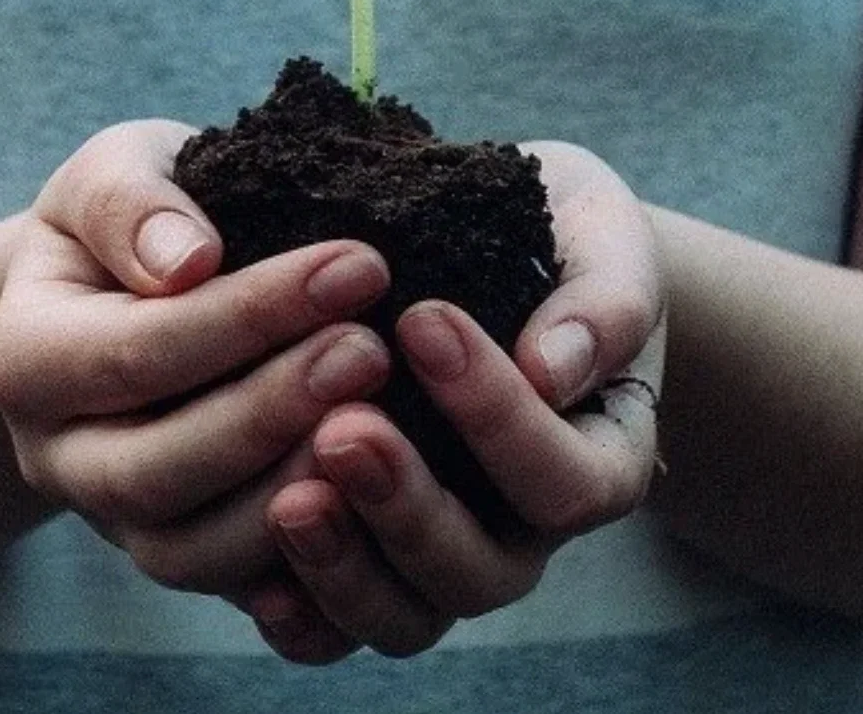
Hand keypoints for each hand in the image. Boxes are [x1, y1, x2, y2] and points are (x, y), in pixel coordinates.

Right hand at [0, 120, 393, 600]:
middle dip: (271, 412)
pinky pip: (237, 589)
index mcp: (27, 358)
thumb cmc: (135, 215)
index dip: (249, 315)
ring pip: (191, 552)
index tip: (358, 264)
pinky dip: (305, 566)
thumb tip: (187, 260)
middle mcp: (59, 455)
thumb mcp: (115, 170)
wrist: (130, 284)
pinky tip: (376, 509)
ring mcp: (117, 518)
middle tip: (372, 350)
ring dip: (291, 493)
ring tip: (383, 423)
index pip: (136, 351)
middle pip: (154, 471)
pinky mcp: (182, 550)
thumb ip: (132, 203)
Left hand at [247, 142, 664, 663]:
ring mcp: (445, 551)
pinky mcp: (372, 556)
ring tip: (288, 501)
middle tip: (343, 428)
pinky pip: (339, 627)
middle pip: (481, 571)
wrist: (505, 245)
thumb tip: (552, 369)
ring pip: (407, 616)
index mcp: (599, 458)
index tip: (423, 319)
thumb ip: (604, 301)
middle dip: (407, 506)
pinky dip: (303, 614)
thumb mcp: (603, 239)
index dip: (496, 415)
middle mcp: (525, 528)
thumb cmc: (562, 236)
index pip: (563, 479)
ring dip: (345, 567)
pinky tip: (259, 577)